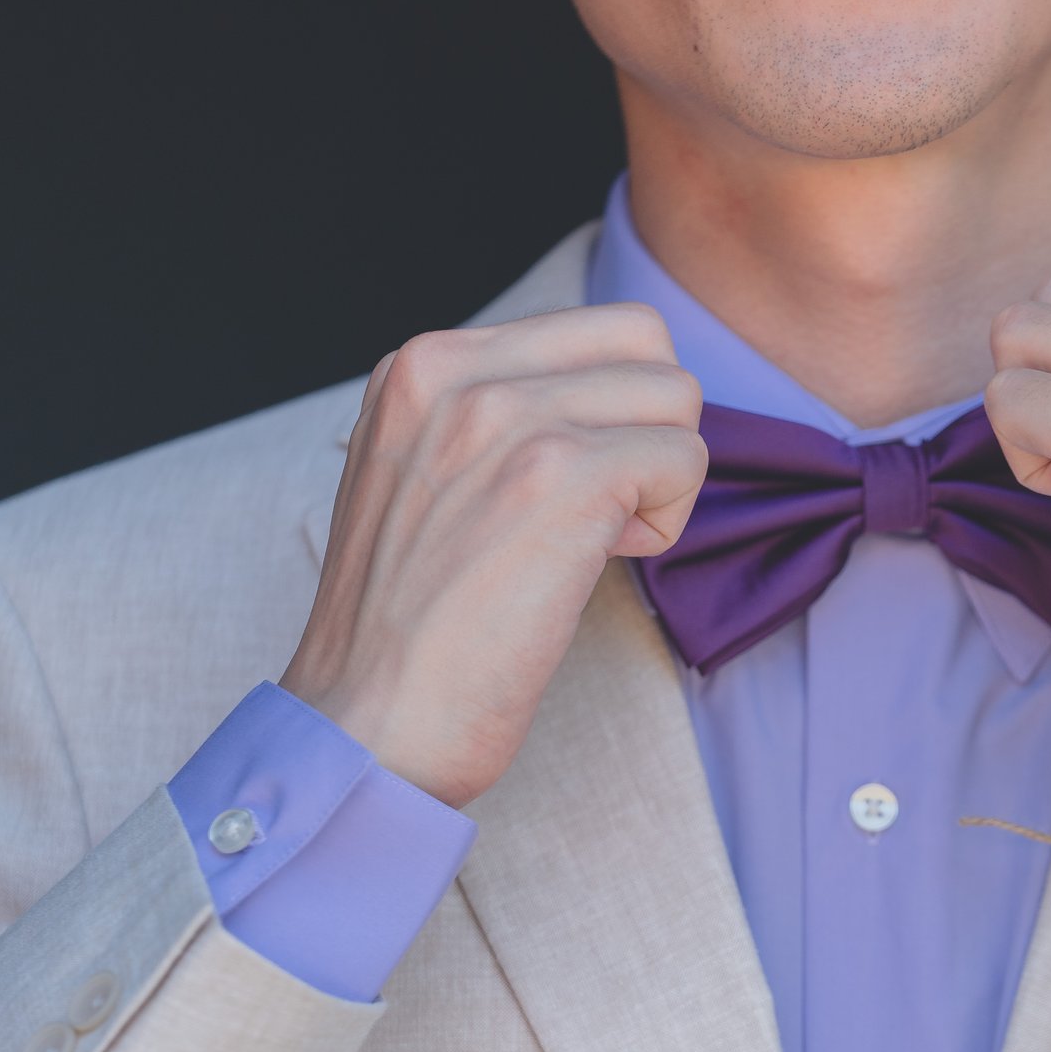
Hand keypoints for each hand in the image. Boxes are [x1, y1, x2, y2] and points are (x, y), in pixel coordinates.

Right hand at [282, 304, 707, 805]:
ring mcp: (508, 418)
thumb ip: (491, 418)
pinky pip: (684, 458)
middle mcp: (456, 371)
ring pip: (675, 398)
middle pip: (645, 344)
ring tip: (590, 543)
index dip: (607, 412)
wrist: (366, 723)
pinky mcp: (562, 476)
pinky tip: (598, 567)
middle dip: (649, 428)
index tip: (557, 489)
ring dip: (659, 480)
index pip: (591, 328)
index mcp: (419, 364)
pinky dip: (664, 523)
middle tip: (598, 509)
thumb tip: (610, 400)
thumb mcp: (419, 478)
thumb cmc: (406, 629)